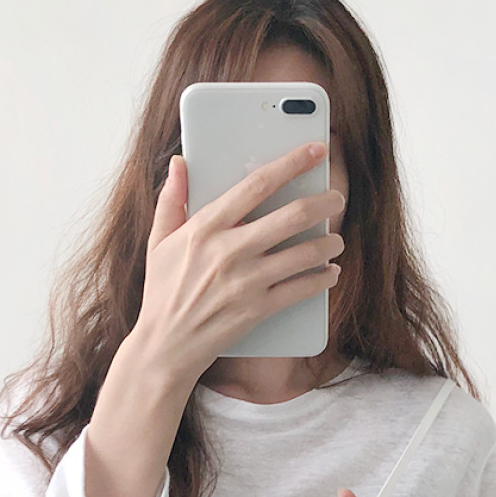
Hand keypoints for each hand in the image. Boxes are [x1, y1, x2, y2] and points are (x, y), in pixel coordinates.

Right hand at [131, 142, 345, 383]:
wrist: (165, 346)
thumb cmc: (162, 291)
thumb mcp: (158, 242)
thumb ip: (171, 200)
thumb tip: (179, 162)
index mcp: (205, 227)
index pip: (257, 184)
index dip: (292, 162)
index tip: (315, 150)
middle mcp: (229, 251)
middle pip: (291, 216)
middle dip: (323, 203)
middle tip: (337, 199)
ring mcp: (246, 282)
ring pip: (304, 254)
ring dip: (328, 243)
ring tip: (336, 239)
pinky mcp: (257, 310)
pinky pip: (301, 290)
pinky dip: (321, 280)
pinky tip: (330, 273)